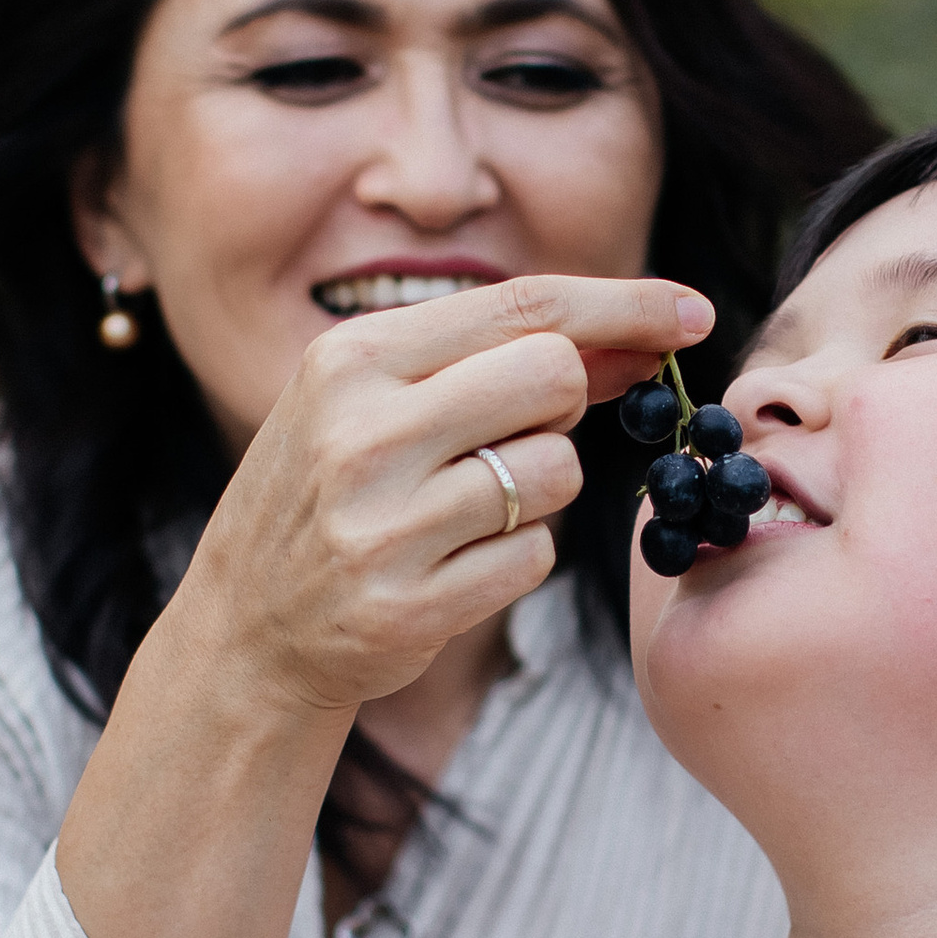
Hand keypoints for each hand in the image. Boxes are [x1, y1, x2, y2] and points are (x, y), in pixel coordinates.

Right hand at [189, 271, 711, 721]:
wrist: (244, 632)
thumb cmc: (329, 496)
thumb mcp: (371, 401)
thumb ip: (488, 360)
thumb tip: (636, 336)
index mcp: (350, 358)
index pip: (522, 306)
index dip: (623, 305)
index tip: (692, 313)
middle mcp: (362, 432)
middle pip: (553, 377)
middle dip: (564, 404)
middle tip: (517, 433)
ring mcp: (383, 524)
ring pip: (556, 474)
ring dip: (538, 492)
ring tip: (463, 511)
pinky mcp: (409, 605)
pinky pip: (535, 559)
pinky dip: (516, 559)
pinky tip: (451, 567)